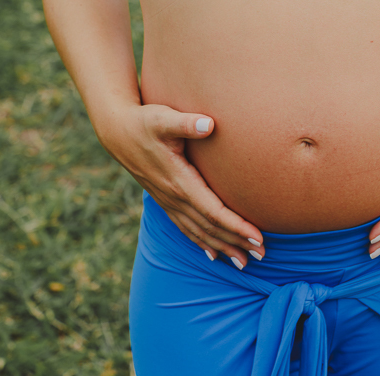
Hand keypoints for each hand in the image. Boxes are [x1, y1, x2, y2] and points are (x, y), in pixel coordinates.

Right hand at [98, 103, 263, 267]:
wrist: (117, 132)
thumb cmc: (145, 122)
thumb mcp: (164, 118)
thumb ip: (186, 123)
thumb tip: (209, 124)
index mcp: (179, 181)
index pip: (213, 211)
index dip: (236, 226)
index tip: (258, 237)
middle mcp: (174, 197)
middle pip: (209, 227)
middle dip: (236, 242)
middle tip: (262, 255)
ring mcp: (168, 201)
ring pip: (198, 232)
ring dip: (222, 247)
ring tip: (244, 262)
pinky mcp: (165, 199)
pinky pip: (186, 228)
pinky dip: (201, 242)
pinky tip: (213, 254)